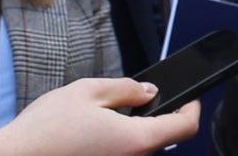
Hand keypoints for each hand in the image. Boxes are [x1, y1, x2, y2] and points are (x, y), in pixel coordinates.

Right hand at [0, 78, 199, 155]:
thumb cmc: (44, 131)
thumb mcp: (88, 92)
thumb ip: (126, 88)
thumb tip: (149, 92)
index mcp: (135, 140)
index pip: (185, 127)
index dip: (193, 108)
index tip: (190, 97)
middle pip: (160, 139)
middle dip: (155, 118)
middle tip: (136, 101)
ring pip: (137, 149)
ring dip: (130, 133)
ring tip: (102, 119)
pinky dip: (114, 145)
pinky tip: (89, 136)